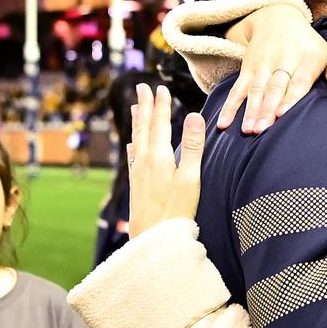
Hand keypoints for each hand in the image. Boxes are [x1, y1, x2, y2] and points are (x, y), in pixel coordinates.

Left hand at [127, 84, 205, 237]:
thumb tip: (194, 115)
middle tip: (142, 87)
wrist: (152, 240)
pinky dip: (133, 142)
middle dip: (144, 106)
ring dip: (136, 121)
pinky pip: (132, 155)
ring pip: (136, 139)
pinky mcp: (135, 184)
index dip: (161, 105)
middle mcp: (143, 161)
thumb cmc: (176, 212)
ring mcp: (137, 173)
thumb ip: (192, 147)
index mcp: (158, 156)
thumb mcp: (190, 179)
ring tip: (134, 106)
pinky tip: (131, 143)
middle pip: (144, 127)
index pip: (160, 123)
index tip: (161, 88)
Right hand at [219, 3, 326, 132]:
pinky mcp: (247, 68)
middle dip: (266, 109)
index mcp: (305, 59)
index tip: (282, 114)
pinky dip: (230, 106)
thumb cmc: (308, 44)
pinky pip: (237, 89)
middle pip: (273, 88)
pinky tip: (224, 122)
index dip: (289, 98)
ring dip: (250, 110)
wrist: (277, 17)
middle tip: (262, 129)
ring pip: (255, 89)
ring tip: (247, 129)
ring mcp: (262, 65)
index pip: (297, 82)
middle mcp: (282, 61)